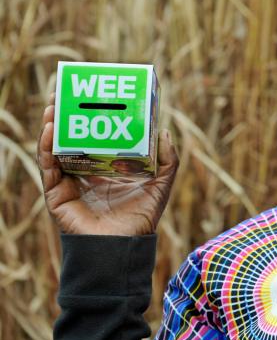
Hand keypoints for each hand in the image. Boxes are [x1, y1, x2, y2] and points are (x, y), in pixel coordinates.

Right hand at [37, 94, 178, 235]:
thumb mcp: (160, 184)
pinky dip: (46, 148)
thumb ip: (167, 160)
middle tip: (66, 93)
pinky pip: (48, 167)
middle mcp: (86, 172)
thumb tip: (166, 131)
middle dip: (68, 116)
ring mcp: (70, 182)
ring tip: (55, 105)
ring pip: (56, 149)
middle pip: (72, 138)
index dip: (92, 117)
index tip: (92, 96)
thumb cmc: (141, 218)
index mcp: (107, 167)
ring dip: (53, 126)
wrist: (123, 246)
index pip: (95, 137)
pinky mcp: (57, 194)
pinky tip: (50, 130)